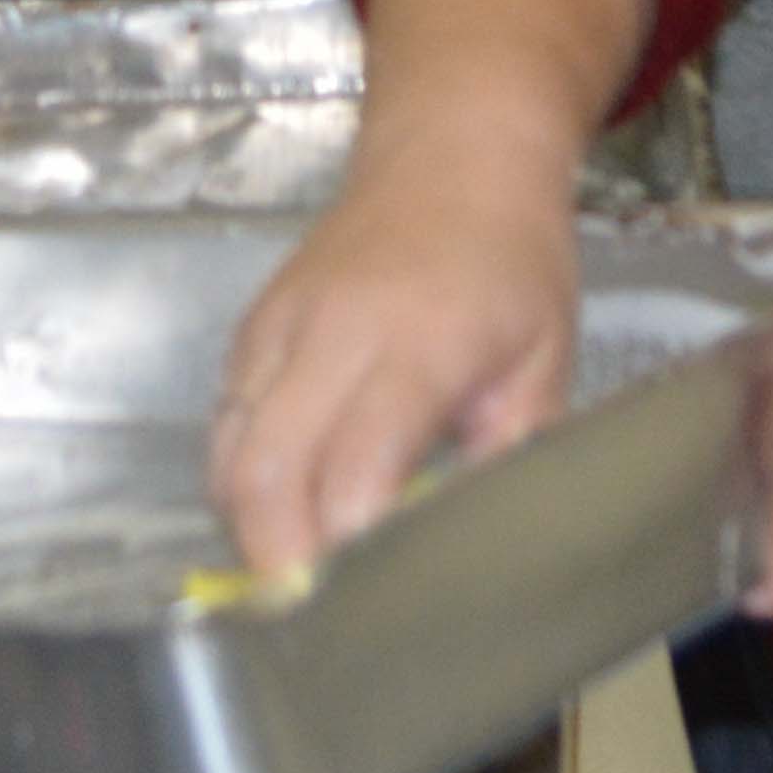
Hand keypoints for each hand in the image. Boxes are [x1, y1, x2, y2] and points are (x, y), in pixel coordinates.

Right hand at [204, 143, 584, 579]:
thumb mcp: (546, 364)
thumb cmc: (511, 261)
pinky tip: (290, 502)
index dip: (348, 549)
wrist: (452, 153)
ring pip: (228, 453)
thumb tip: (468, 548)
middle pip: (263, 472)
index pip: (353, 468)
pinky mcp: (253, 327)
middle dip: (276, 561)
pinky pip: (227, 421)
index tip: (368, 607)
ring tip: (301, 569)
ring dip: (253, 524)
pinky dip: (246, 477)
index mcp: (418, 344)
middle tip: (311, 618)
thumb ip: (507, 459)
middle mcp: (331, 333)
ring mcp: (279, 327)